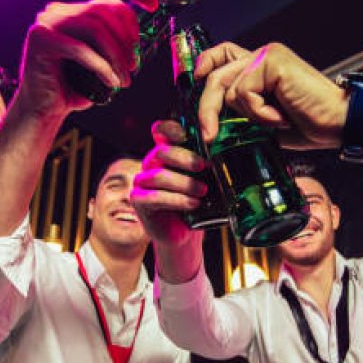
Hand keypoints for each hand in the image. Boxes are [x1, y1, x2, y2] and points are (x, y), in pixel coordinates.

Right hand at [15, 0, 137, 119]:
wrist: (44, 111)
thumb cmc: (73, 88)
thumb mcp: (98, 61)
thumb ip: (113, 42)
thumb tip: (137, 39)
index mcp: (69, 11)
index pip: (106, 2)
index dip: (128, 22)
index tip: (137, 48)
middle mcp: (55, 12)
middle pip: (102, 14)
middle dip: (124, 42)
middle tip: (133, 67)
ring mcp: (46, 24)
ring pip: (94, 29)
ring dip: (115, 56)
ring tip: (124, 79)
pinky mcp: (40, 40)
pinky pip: (81, 49)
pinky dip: (101, 67)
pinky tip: (110, 83)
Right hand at [130, 120, 207, 247]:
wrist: (183, 233)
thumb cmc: (195, 203)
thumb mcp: (204, 180)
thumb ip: (206, 165)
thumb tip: (224, 154)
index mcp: (166, 153)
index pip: (161, 131)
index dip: (170, 129)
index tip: (187, 135)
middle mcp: (151, 164)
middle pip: (161, 152)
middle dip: (184, 158)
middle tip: (203, 166)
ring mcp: (142, 182)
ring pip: (159, 176)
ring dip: (184, 183)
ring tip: (203, 191)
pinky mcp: (139, 201)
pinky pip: (155, 197)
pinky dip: (177, 200)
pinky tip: (193, 203)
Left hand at [194, 42, 347, 148]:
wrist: (338, 123)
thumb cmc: (309, 123)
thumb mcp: (265, 119)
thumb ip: (243, 111)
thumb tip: (215, 122)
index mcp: (262, 65)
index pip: (224, 54)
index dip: (206, 62)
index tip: (196, 78)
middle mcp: (264, 55)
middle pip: (216, 74)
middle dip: (208, 108)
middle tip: (209, 136)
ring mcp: (268, 55)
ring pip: (228, 88)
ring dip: (248, 115)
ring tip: (275, 121)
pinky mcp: (272, 61)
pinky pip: (244, 92)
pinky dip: (259, 112)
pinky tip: (281, 116)